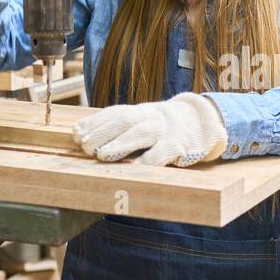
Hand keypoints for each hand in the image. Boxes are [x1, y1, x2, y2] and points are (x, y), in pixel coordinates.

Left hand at [72, 92, 227, 165]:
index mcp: (140, 111)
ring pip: (142, 133)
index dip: (94, 123)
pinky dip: (149, 160)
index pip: (114, 113)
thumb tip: (77, 131)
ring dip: (121, 143)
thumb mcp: (142, 122)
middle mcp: (152, 116)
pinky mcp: (180, 146)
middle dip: (102, 132)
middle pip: (124, 120)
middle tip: (85, 145)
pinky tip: (135, 167)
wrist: (204, 122)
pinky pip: (164, 152)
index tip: (76, 133)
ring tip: (103, 154)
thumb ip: (114, 126)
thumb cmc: (163, 128)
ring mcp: (167, 130)